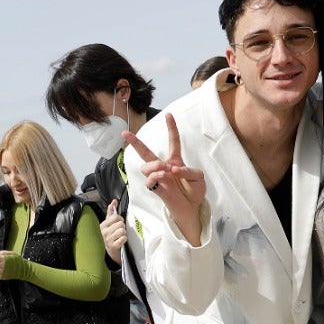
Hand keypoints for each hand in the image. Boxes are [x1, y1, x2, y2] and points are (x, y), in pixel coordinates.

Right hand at [100, 199, 126, 264]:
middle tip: (120, 230)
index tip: (119, 222)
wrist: (111, 249)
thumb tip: (114, 201)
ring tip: (120, 235)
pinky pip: (123, 239)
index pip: (115, 217)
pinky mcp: (113, 246)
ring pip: (122, 231)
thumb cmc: (111, 234)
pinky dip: (124, 239)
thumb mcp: (109, 222)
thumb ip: (111, 211)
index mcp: (103, 225)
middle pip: (120, 224)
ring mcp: (108, 239)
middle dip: (122, 227)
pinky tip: (121, 239)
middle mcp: (105, 232)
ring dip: (123, 233)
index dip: (120, 219)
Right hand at [126, 113, 207, 244]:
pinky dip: (154, 177)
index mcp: (175, 160)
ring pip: (145, 166)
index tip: (169, 115)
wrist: (193, 208)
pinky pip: (149, 181)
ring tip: (163, 168)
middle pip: (146, 153)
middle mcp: (164, 167)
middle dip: (134, 142)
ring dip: (153, 165)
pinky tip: (162, 176)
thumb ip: (188, 170)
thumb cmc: (195, 191)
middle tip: (125, 133)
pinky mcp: (157, 189)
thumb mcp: (198, 177)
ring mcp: (159, 178)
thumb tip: (172, 169)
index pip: (172, 142)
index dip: (171, 128)